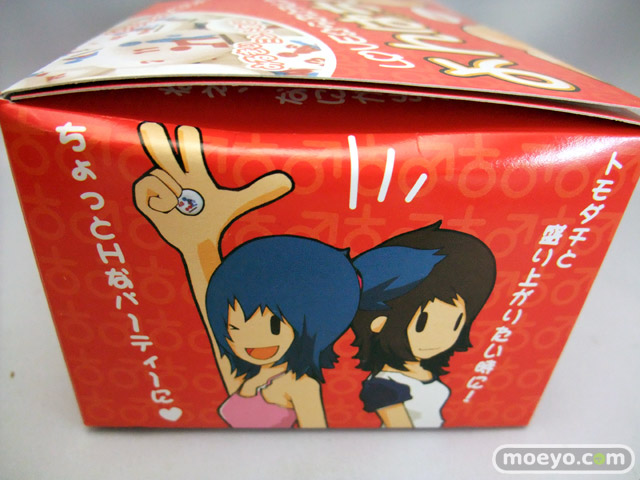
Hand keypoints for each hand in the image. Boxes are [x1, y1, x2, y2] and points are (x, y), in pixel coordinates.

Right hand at [134, 122, 292, 254]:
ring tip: (181, 205)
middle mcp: (175, 173)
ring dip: (172, 193)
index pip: (188, 145)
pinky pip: (149, 188)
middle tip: (149, 126)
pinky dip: (158, 201)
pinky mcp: (144, 197)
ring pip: (159, 175)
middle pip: (162, 148)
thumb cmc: (215, 219)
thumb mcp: (238, 202)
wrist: (198, 241)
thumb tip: (288, 182)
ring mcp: (159, 184)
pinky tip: (165, 209)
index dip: (187, 138)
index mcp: (195, 171)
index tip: (186, 130)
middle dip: (154, 136)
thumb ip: (260, 191)